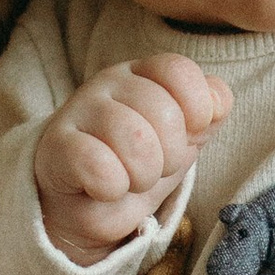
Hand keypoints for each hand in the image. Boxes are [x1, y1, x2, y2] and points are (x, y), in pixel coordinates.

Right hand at [34, 56, 229, 263]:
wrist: (84, 203)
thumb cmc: (136, 165)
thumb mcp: (181, 140)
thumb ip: (207, 115)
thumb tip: (217, 103)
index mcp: (143, 74)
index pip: (179, 71)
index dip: (196, 110)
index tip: (189, 136)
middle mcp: (110, 83)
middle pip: (164, 113)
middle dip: (170, 156)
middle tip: (152, 168)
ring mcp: (80, 111)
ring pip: (136, 140)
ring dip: (143, 176)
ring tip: (129, 180)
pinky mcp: (57, 146)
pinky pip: (100, 167)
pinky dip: (112, 188)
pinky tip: (103, 188)